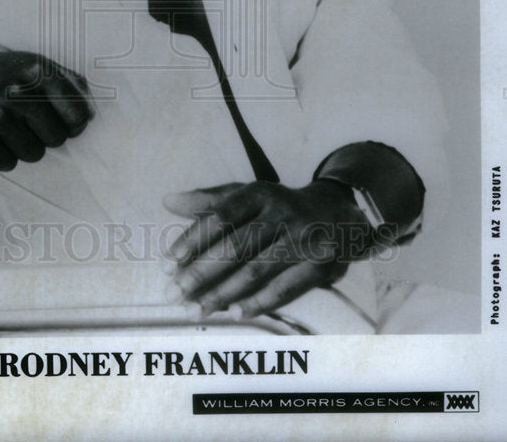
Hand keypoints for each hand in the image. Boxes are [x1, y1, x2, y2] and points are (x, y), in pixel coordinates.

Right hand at [0, 45, 92, 170]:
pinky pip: (7, 164)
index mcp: (38, 71)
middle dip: (46, 135)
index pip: (79, 113)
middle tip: (26, 122)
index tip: (65, 122)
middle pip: (57, 138)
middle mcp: (18, 92)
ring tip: (6, 127)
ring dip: (23, 146)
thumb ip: (66, 82)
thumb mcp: (31, 64)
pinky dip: (1, 156)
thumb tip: (92, 111)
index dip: (75, 123)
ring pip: (34, 154)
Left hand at [163, 180, 369, 317]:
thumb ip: (209, 200)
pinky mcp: (320, 264)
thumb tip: (168, 201)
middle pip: (236, 246)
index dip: (192, 240)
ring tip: (196, 309)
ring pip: (256, 270)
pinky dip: (258, 303)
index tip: (167, 263)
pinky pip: (285, 289)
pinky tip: (234, 313)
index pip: (220, 217)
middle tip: (174, 294)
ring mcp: (303, 238)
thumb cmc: (280, 207)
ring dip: (223, 294)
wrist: (339, 214)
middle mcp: (282, 212)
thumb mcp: (248, 195)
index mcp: (260, 193)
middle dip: (201, 273)